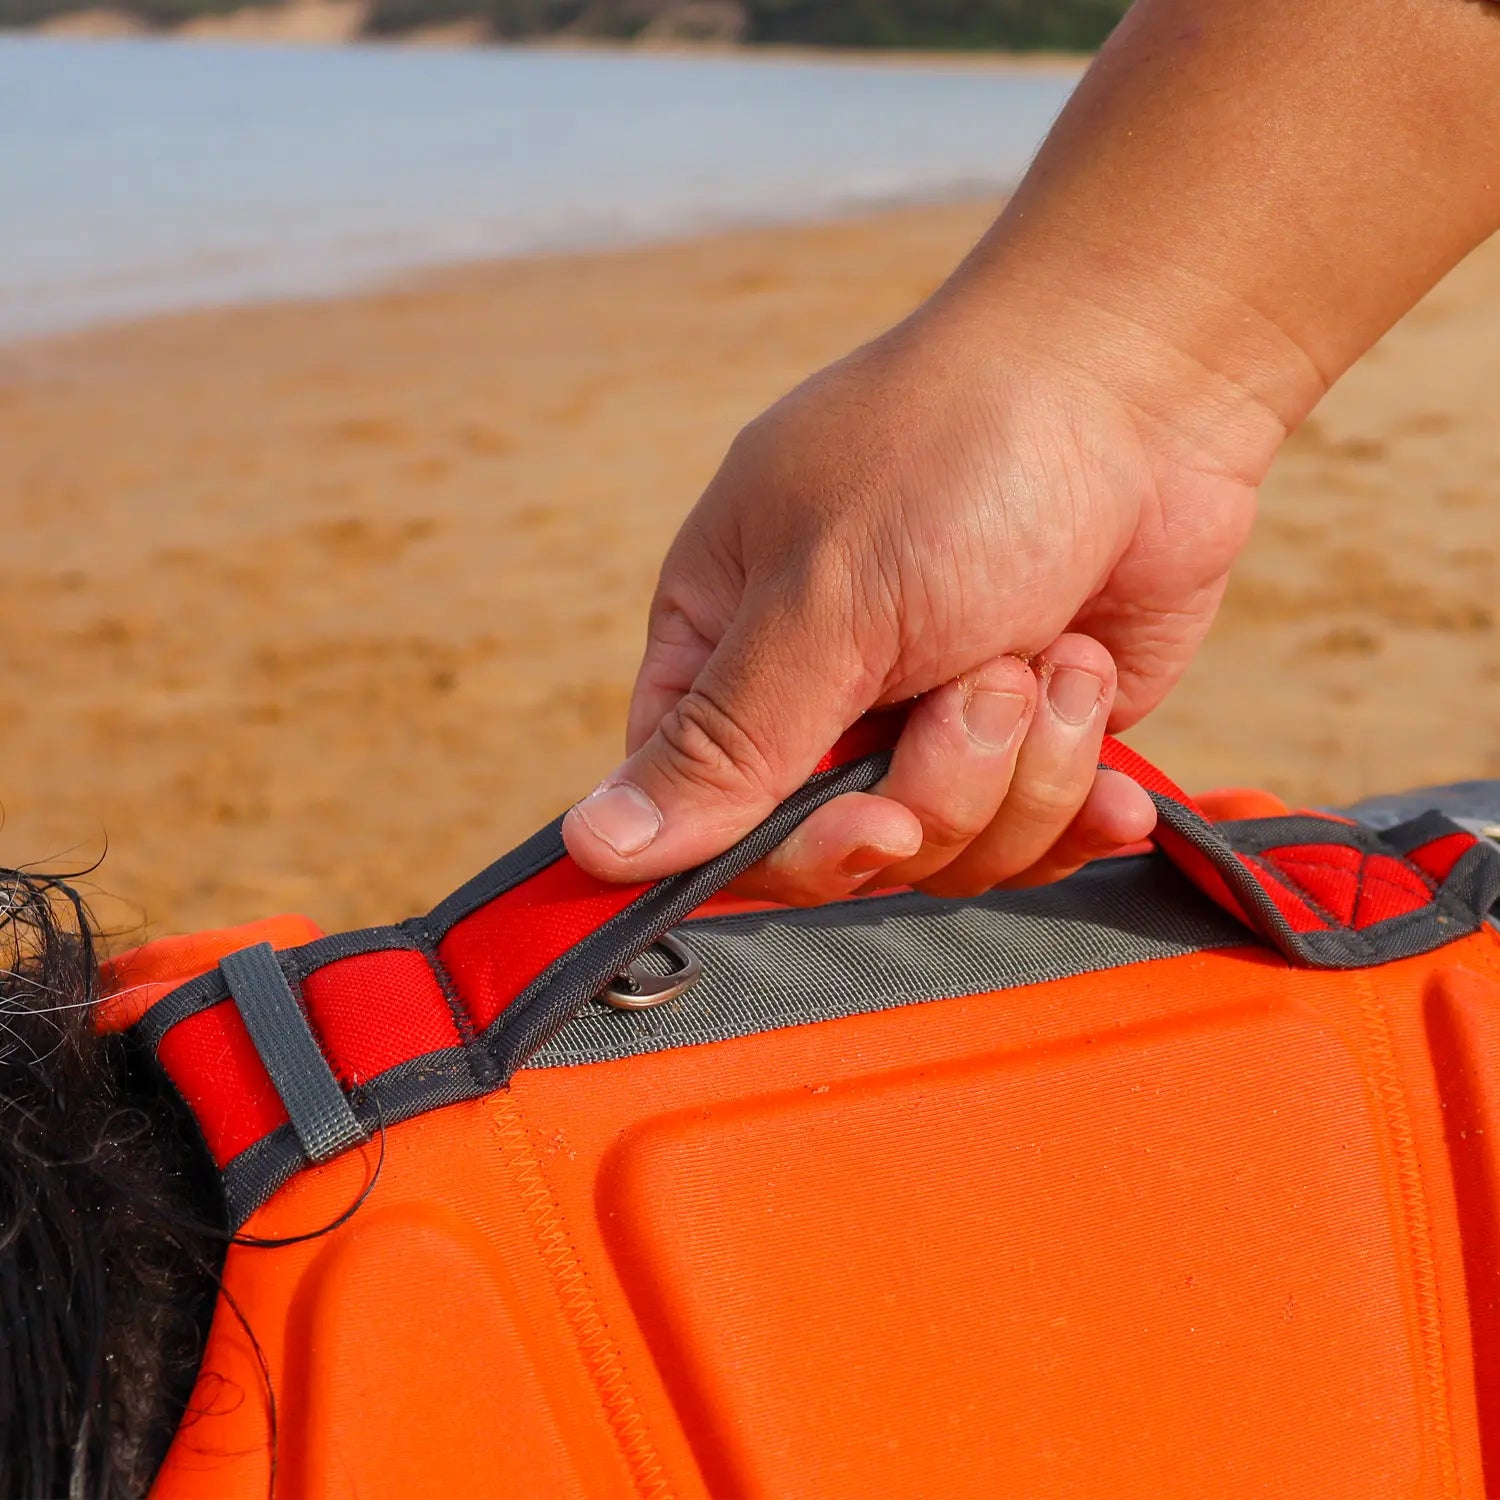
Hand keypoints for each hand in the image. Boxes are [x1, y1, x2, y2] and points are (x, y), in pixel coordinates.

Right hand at [563, 281, 1285, 902]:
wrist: (1140, 383)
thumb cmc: (958, 456)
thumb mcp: (822, 600)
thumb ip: (722, 741)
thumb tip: (592, 846)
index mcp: (727, 650)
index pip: (710, 819)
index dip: (792, 852)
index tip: (870, 824)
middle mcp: (823, 701)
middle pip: (846, 851)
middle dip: (937, 789)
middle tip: (984, 685)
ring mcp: (932, 725)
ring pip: (954, 853)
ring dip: (1024, 763)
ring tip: (1045, 650)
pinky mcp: (1032, 742)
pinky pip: (1041, 837)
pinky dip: (1081, 793)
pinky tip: (1101, 728)